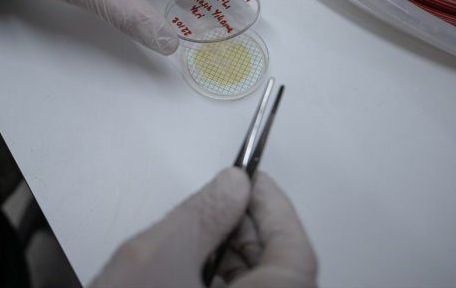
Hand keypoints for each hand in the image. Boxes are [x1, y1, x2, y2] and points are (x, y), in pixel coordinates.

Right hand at [90, 169, 316, 287]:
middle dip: (250, 229)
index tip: (253, 179)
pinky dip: (221, 280)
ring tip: (202, 228)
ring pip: (259, 287)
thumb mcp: (160, 258)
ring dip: (234, 255)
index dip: (275, 209)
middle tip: (223, 197)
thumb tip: (233, 185)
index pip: (296, 253)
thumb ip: (203, 215)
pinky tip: (196, 262)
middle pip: (281, 271)